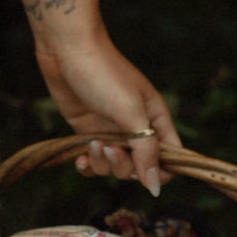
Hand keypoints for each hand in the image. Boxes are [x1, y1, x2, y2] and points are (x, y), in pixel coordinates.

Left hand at [34, 27, 179, 196]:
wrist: (66, 48)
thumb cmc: (103, 72)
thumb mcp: (130, 110)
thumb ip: (146, 149)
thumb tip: (155, 187)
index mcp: (155, 119)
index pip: (170, 158)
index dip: (160, 173)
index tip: (142, 173)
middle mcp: (135, 127)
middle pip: (139, 168)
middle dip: (124, 166)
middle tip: (109, 148)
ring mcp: (110, 130)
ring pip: (114, 167)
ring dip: (103, 164)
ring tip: (92, 145)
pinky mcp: (87, 130)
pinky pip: (93, 161)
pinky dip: (88, 165)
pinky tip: (80, 161)